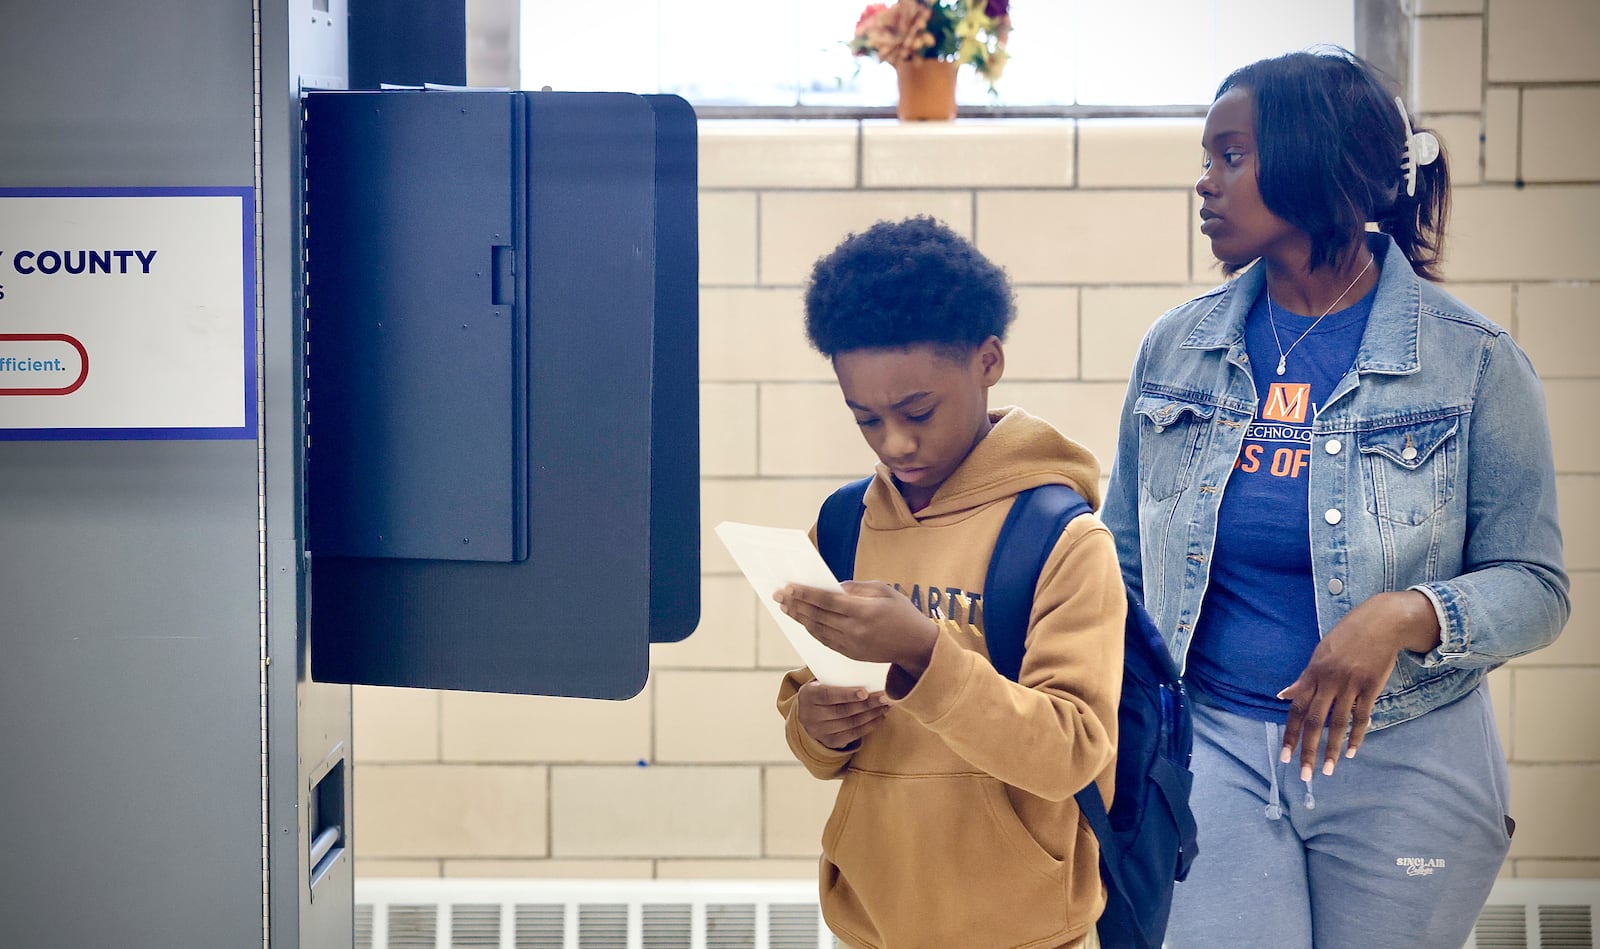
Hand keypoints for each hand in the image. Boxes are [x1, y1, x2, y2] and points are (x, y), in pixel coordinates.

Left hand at [775, 580, 937, 674]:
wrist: (916, 646)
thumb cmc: (902, 613)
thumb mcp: (885, 591)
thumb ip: (857, 588)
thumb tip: (832, 587)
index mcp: (864, 610)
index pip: (826, 600)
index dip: (805, 593)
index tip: (789, 586)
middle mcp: (855, 629)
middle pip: (817, 615)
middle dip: (795, 604)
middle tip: (779, 595)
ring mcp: (851, 644)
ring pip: (817, 629)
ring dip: (799, 617)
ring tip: (786, 607)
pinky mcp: (851, 654)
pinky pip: (825, 641)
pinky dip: (811, 630)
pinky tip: (803, 621)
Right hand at [795, 679, 891, 749]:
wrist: (809, 714)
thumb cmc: (823, 691)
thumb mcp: (822, 682)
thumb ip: (838, 678)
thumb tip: (868, 672)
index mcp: (807, 695)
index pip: (828, 695)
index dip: (847, 694)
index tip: (865, 692)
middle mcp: (810, 715)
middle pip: (843, 711)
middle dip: (867, 704)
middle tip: (885, 697)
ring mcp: (819, 731)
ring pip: (851, 723)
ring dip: (872, 714)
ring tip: (886, 705)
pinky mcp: (830, 742)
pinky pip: (853, 734)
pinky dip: (869, 726)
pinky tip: (880, 717)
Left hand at [1277, 591, 1439, 778]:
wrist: (1381, 623)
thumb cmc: (1347, 638)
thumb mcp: (1320, 654)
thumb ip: (1303, 679)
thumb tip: (1282, 695)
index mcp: (1312, 673)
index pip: (1296, 709)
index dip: (1290, 734)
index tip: (1284, 756)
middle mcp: (1328, 680)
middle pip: (1314, 721)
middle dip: (1307, 750)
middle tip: (1304, 774)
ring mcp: (1350, 684)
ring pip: (1338, 724)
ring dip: (1332, 750)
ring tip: (1328, 770)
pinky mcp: (1371, 687)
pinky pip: (1362, 717)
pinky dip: (1357, 736)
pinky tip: (1352, 752)